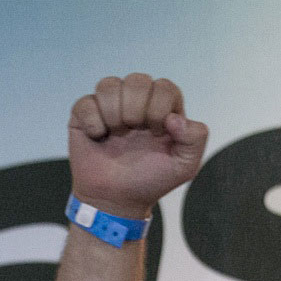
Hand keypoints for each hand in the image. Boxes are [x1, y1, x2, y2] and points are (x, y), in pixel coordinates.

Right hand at [68, 74, 208, 218]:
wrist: (116, 201)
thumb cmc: (150, 181)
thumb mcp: (185, 166)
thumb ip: (196, 138)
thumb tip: (174, 117)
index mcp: (162, 106)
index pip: (164, 86)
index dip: (159, 109)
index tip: (155, 135)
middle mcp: (136, 100)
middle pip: (137, 80)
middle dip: (136, 111)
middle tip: (133, 134)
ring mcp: (109, 105)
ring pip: (109, 85)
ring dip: (114, 114)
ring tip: (116, 135)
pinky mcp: (84, 114)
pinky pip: (85, 103)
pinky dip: (93, 123)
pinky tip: (98, 138)